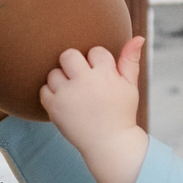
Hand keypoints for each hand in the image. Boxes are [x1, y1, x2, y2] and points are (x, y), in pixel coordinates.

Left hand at [40, 36, 147, 182]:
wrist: (109, 144)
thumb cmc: (121, 113)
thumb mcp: (130, 87)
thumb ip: (130, 60)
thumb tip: (138, 37)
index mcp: (106, 75)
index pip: (95, 51)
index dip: (98, 64)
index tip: (102, 79)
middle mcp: (86, 82)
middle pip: (68, 55)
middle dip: (73, 65)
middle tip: (81, 81)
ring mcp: (68, 95)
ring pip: (54, 73)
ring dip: (61, 81)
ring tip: (73, 95)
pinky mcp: (55, 108)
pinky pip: (44, 90)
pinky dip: (52, 95)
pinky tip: (65, 104)